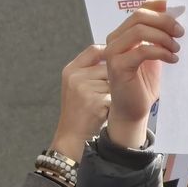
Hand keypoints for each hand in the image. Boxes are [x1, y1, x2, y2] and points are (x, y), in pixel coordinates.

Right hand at [49, 45, 109, 161]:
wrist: (72, 136)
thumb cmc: (78, 111)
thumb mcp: (77, 86)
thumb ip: (90, 69)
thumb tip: (115, 52)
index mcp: (70, 70)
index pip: (95, 50)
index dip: (109, 54)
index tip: (117, 64)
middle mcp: (75, 77)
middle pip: (108, 66)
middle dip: (113, 78)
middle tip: (106, 93)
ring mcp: (83, 89)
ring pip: (114, 81)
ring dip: (114, 92)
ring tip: (102, 104)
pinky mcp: (94, 101)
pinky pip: (115, 95)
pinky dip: (114, 103)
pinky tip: (104, 111)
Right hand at [102, 0, 179, 150]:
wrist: (133, 110)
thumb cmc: (144, 84)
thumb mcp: (155, 53)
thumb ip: (160, 35)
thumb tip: (177, 14)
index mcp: (123, 34)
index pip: (140, 9)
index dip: (159, 5)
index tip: (179, 10)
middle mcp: (114, 40)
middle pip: (139, 16)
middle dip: (164, 21)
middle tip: (181, 32)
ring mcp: (113, 53)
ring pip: (139, 31)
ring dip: (163, 37)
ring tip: (176, 48)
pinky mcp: (117, 66)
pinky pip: (142, 51)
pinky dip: (161, 52)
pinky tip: (172, 59)